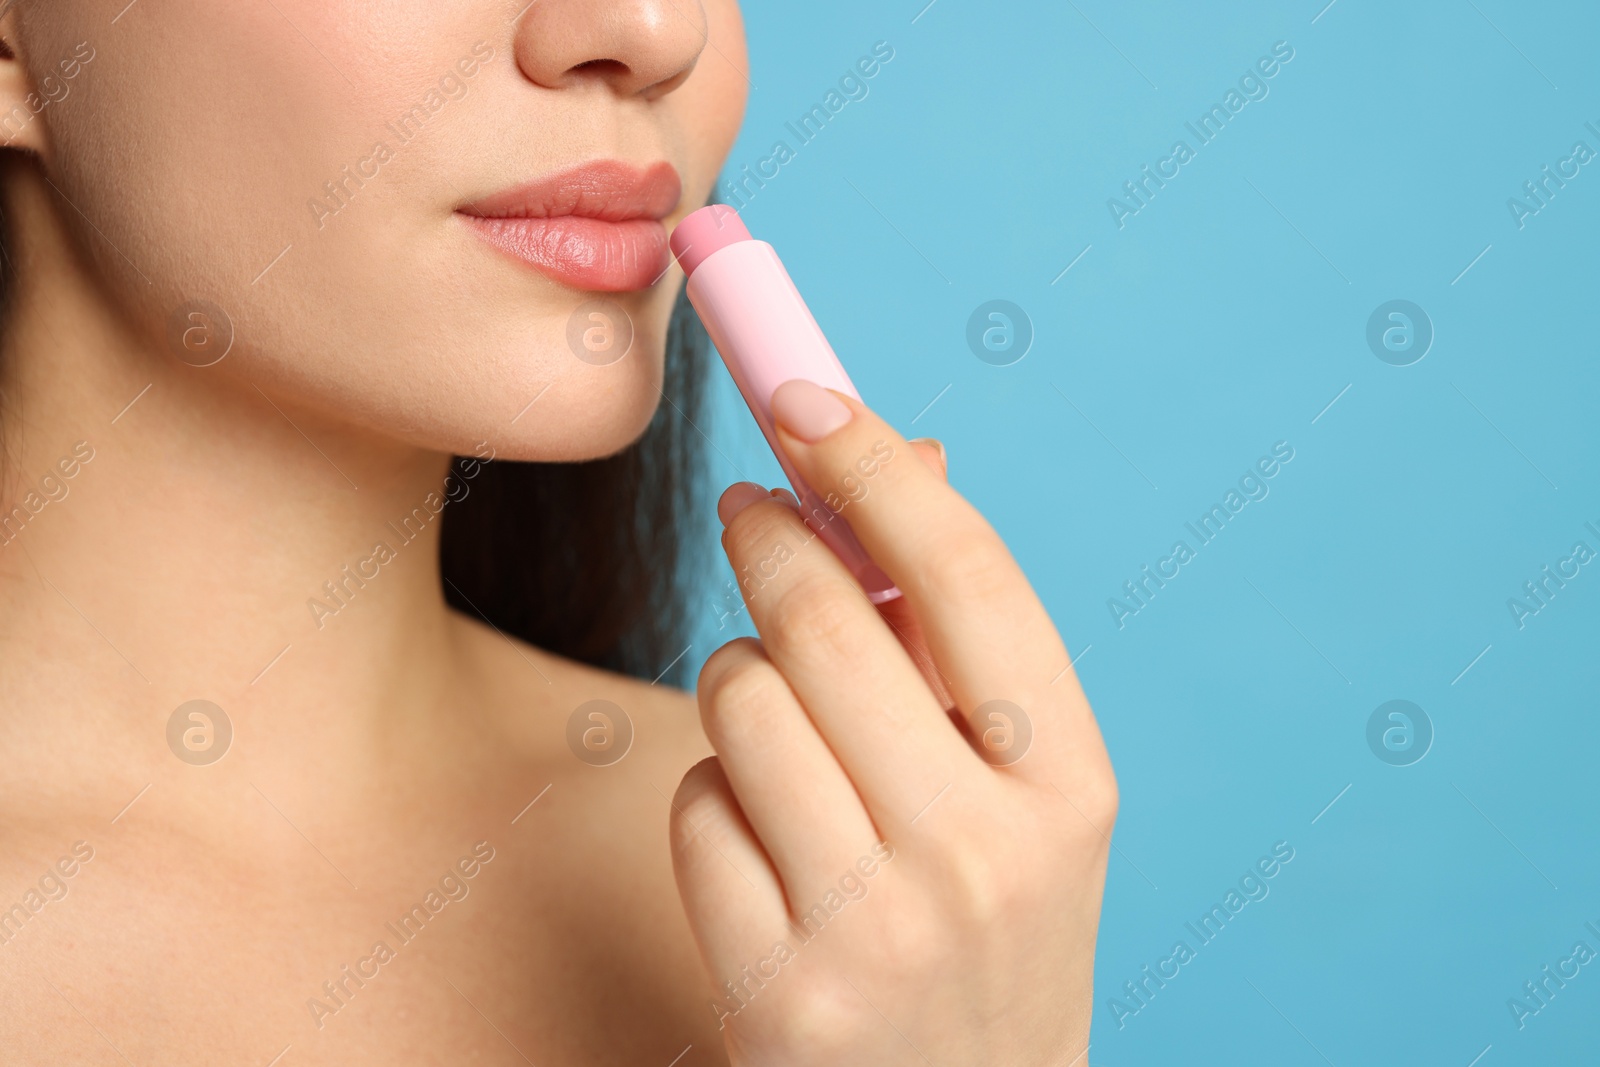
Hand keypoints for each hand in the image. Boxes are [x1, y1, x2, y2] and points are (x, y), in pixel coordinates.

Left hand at [671, 379, 1115, 1066]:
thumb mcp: (1019, 792)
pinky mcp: (777, 992)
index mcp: (1070, 784)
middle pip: (827, 621)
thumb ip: (959, 635)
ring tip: (787, 730)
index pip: (966, 576)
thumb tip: (901, 454)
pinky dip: (716, 798)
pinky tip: (766, 845)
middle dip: (771, 540)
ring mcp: (877, 932)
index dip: (874, 466)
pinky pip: (695, 805)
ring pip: (741, 699)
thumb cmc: (989, 926)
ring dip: (743, 685)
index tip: (800, 388)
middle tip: (751, 511)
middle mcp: (986, 855)